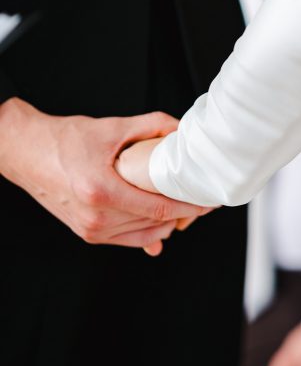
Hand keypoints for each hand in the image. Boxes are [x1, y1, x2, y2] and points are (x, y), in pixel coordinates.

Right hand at [0, 98, 207, 254]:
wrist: (29, 153)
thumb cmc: (65, 140)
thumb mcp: (111, 127)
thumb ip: (150, 126)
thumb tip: (180, 129)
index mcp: (100, 191)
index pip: (156, 209)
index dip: (187, 207)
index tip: (207, 200)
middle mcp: (94, 217)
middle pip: (154, 224)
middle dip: (182, 213)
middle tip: (201, 198)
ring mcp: (90, 229)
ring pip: (144, 235)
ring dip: (167, 223)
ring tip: (184, 205)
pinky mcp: (87, 233)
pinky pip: (128, 240)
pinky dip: (148, 231)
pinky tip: (164, 222)